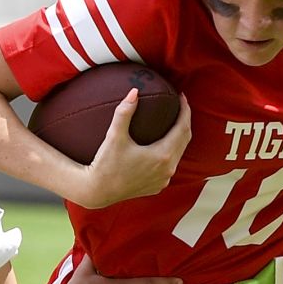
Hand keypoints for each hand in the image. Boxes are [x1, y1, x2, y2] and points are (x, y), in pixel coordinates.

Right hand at [76, 91, 191, 207]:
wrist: (97, 191)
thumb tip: (134, 92)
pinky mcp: (157, 186)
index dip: (185, 110)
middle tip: (180, 104)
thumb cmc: (105, 164)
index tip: (182, 96)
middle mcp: (167, 169)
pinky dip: (170, 151)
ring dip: (178, 137)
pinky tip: (162, 143)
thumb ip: (124, 112)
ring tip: (173, 121)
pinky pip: (170, 165)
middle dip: (184, 120)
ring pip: (178, 153)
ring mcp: (163, 180)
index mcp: (162, 156)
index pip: (182, 128)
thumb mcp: (114, 136)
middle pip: (184, 140)